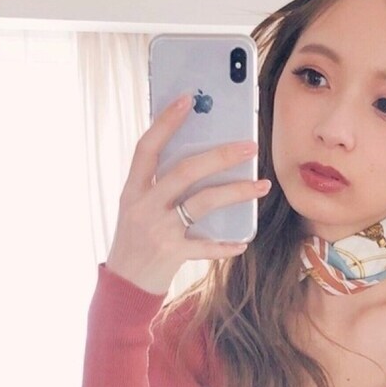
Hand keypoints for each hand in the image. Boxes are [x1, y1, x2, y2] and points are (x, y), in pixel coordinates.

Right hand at [105, 94, 269, 295]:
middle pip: (185, 171)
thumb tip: (200, 158)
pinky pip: (206, 246)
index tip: (186, 99)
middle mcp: (144, 207)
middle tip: (250, 146)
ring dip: (236, 191)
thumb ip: (159, 186)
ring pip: (203, 202)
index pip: (147, 148)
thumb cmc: (135, 242)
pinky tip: (243, 241)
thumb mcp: (136, 209)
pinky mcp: (172, 255)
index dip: (165, 122)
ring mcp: (158, 231)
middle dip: (221, 155)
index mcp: (132, 190)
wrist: (123, 287)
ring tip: (261, 185)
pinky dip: (227, 244)